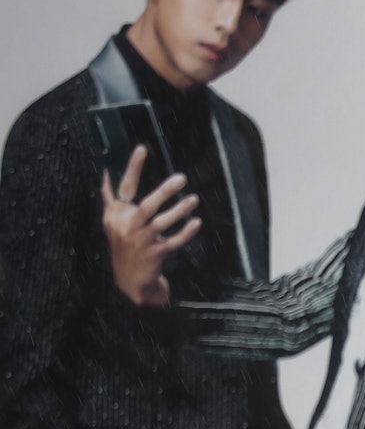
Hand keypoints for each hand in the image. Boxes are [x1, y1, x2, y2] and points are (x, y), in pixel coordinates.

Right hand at [101, 145, 198, 305]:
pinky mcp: (154, 255)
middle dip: (164, 191)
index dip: (133, 167)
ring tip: (193, 199)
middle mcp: (126, 226)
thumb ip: (110, 199)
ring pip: (161, 223)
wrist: (129, 279)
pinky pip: (173, 241)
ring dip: (179, 210)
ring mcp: (140, 241)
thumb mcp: (112, 222)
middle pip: (146, 205)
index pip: (124, 186)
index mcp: (116, 215)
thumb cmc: (123, 244)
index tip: (142, 149)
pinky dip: (185, 232)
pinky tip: (196, 223)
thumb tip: (105, 172)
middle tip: (182, 177)